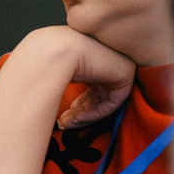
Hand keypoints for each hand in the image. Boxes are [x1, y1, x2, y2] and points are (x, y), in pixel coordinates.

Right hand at [0, 25, 137, 128]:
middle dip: (79, 112)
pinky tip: (77, 118)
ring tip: (66, 123)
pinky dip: (95, 114)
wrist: (54, 50)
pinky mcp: (125, 73)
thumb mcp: (57, 70)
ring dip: (84, 116)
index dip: (77, 104)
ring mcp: (116, 64)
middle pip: (96, 95)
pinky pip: (112, 103)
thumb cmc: (48, 56)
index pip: (90, 86)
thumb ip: (66, 81)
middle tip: (63, 123)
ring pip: (103, 102)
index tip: (63, 115)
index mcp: (92, 54)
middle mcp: (106, 58)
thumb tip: (57, 99)